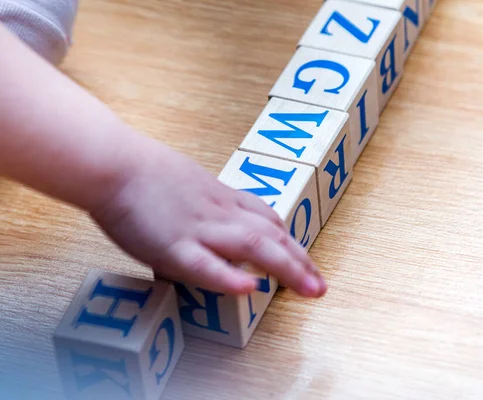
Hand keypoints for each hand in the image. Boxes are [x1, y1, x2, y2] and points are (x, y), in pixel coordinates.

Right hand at [89, 140, 327, 297]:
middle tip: (320, 285)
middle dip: (301, 261)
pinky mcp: (172, 245)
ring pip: (254, 245)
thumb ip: (208, 201)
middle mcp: (220, 213)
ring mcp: (200, 229)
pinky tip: (250, 288)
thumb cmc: (143, 172)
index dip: (289, 240)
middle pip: (272, 234)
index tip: (304, 257)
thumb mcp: (189, 180)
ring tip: (309, 290)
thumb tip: (218, 217)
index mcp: (221, 198)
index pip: (266, 219)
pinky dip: (229, 276)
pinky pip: (205, 264)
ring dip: (287, 268)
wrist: (114, 163)